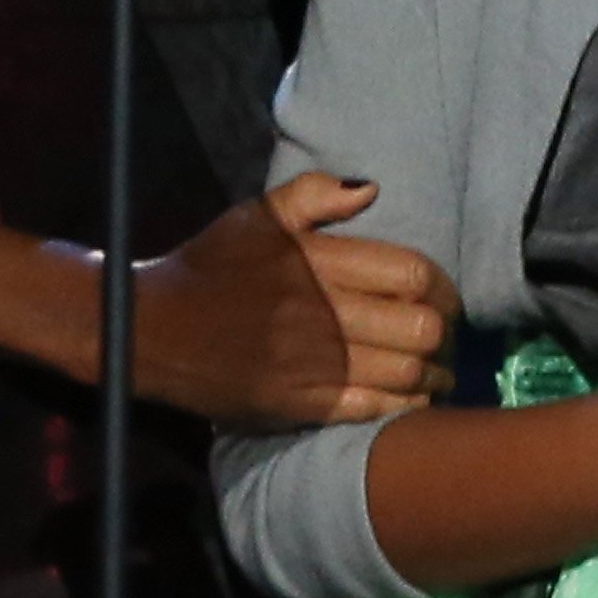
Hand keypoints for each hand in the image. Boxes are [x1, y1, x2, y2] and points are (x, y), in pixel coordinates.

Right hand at [130, 173, 455, 427]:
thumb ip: (314, 195)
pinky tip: (411, 399)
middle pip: (421, 327)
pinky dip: (403, 405)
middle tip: (445, 336)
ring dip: (433, 374)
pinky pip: (371, 409)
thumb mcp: (256, 216)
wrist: (151, 330)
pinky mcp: (299, 404)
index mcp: (321, 261)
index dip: (443, 288)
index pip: (413, 273)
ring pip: (405, 373)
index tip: (444, 297)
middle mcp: (325, 313)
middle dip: (445, 332)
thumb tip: (372, 189)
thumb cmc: (209, 267)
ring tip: (439, 372)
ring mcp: (313, 363)